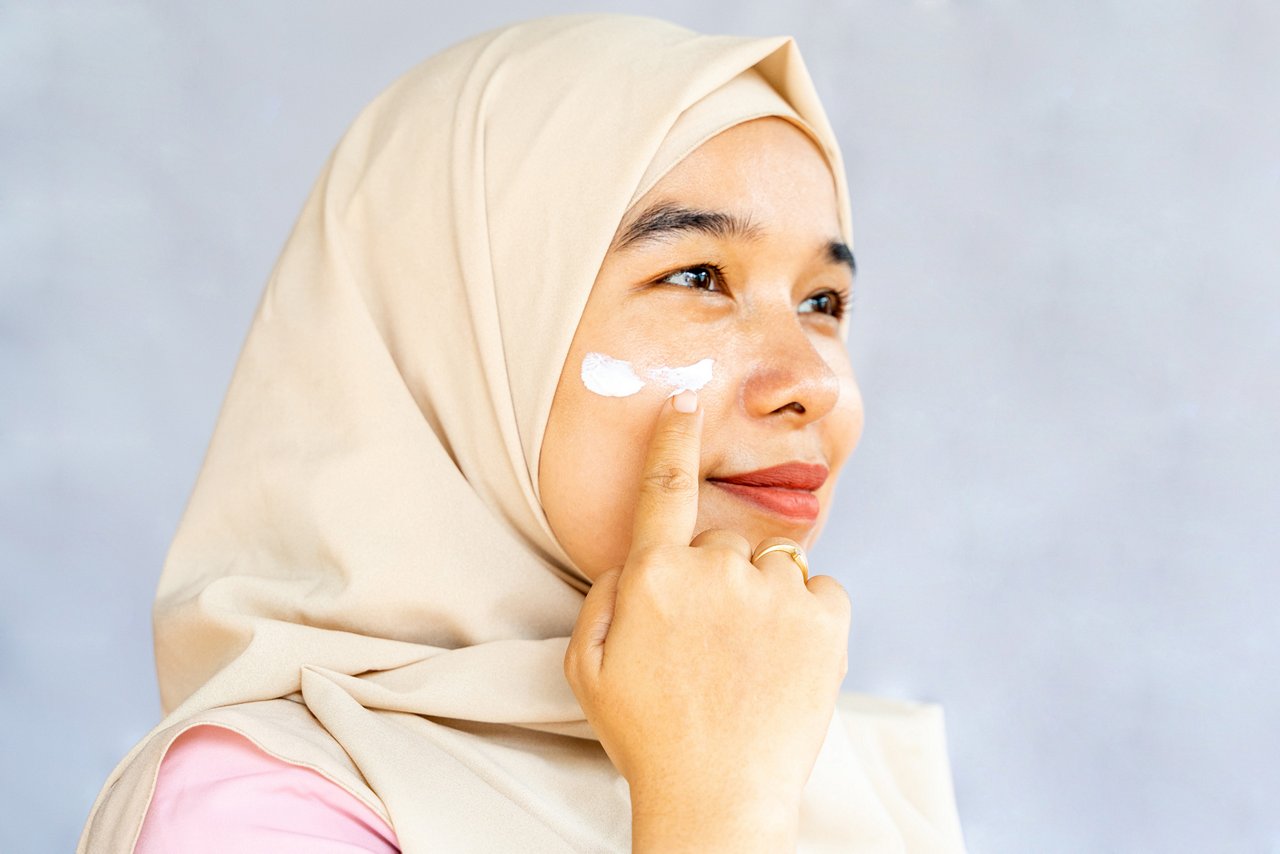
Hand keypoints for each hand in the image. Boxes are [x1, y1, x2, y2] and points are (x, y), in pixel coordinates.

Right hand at [564, 389, 851, 849]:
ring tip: (750, 660)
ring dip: (765, 597)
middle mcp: (715, 569)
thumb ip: (603, 597)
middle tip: (710, 645)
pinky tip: (787, 660)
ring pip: (775, 563)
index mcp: (654, 575)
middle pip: (723, 541)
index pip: (664, 485)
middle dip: (718, 579)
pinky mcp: (826, 618)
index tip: (685, 397)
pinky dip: (809, 616)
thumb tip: (634, 561)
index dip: (672, 435)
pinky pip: (821, 589)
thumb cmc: (648, 737)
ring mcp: (775, 592)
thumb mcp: (587, 670)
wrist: (719, 799)